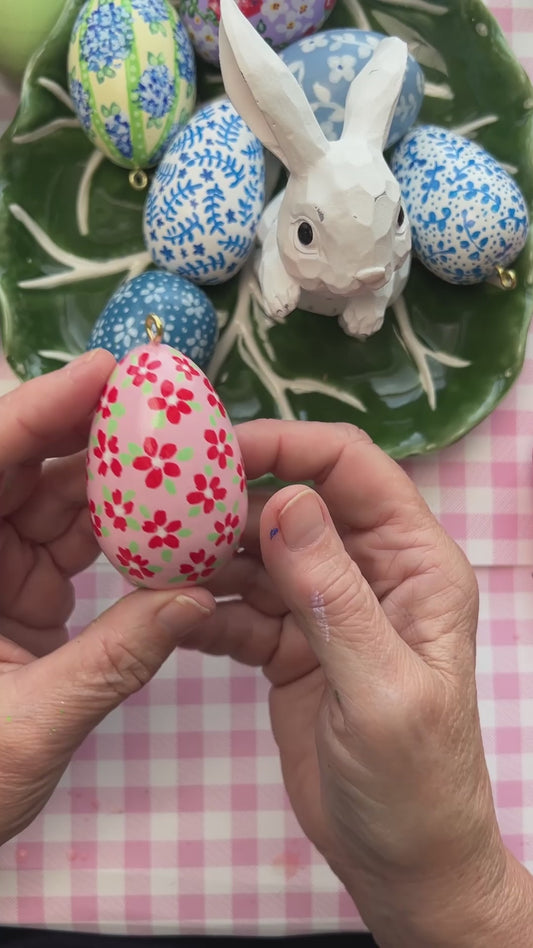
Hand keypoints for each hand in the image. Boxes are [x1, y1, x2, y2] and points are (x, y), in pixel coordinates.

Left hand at [0, 351, 213, 845]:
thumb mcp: (30, 728)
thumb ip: (114, 661)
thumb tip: (197, 599)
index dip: (39, 410)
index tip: (106, 375)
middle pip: (21, 471)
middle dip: (91, 441)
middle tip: (165, 417)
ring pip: (49, 505)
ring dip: (113, 493)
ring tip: (180, 474)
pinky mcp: (13, 593)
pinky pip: (64, 546)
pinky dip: (113, 540)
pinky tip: (161, 534)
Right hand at [184, 419, 532, 945]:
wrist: (401, 863)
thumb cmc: (415, 782)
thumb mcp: (380, 689)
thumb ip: (334, 595)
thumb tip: (286, 501)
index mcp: (414, 564)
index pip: (351, 470)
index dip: (287, 446)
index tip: (217, 453)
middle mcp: (370, 572)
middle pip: (295, 503)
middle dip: (231, 502)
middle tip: (162, 509)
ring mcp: (325, 607)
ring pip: (259, 553)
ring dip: (208, 555)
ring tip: (152, 562)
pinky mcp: (289, 644)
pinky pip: (240, 607)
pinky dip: (204, 606)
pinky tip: (169, 611)